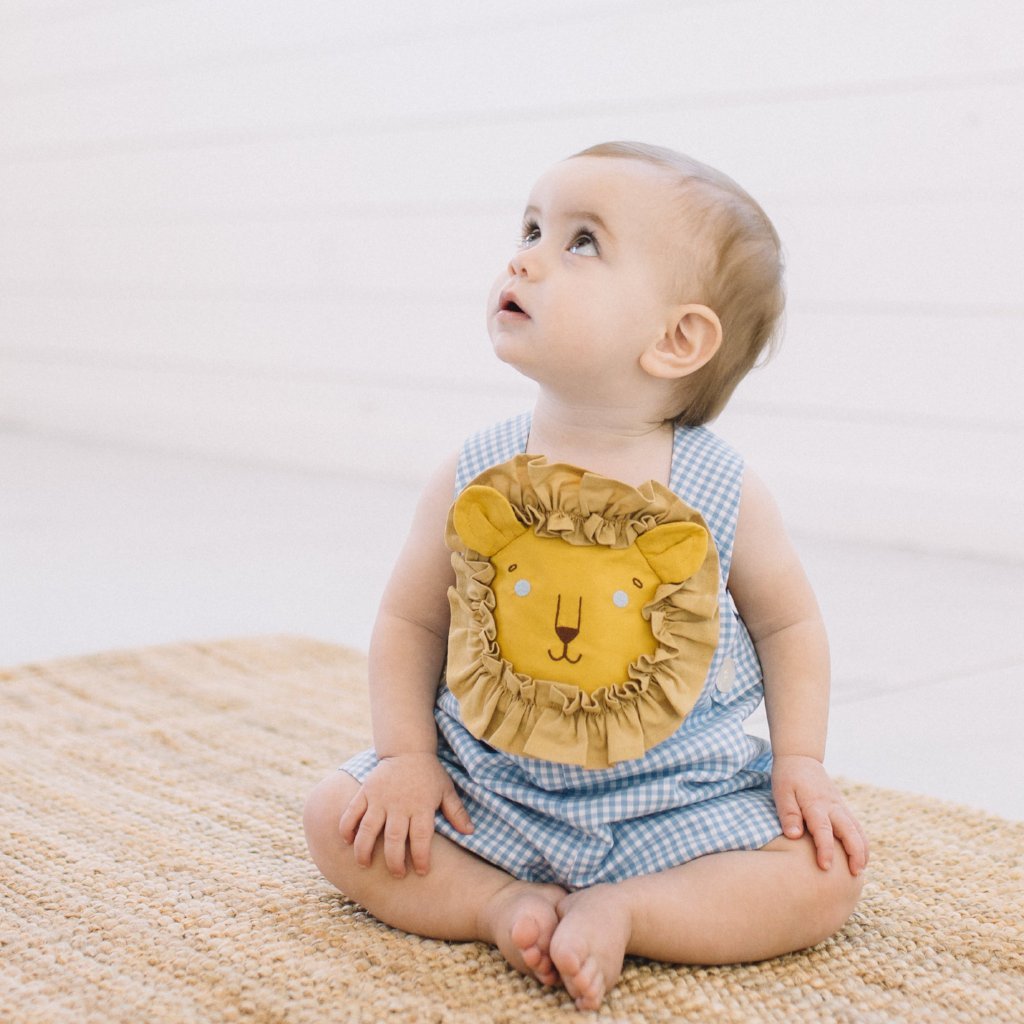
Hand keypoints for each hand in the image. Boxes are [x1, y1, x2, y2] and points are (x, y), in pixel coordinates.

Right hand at [338, 752, 473, 877]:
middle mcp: (399, 805)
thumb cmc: (429, 774)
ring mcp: (380, 799)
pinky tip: (348, 842)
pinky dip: (347, 828)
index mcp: (421, 806)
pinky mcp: (366, 792)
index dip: (421, 857)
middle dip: (394, 861)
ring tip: (365, 865)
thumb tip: (470, 832)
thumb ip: (456, 812)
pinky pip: (352, 812)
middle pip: (394, 839)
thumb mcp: (446, 790)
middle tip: (397, 874)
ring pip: (368, 829)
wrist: (407, 749)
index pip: (421, 838)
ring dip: (365, 850)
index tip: (422, 871)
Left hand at [771, 755, 868, 874]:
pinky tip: (860, 856)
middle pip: (850, 831)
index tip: (826, 867)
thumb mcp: (782, 793)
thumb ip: (789, 814)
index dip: (825, 849)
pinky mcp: (842, 807)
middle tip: (855, 874)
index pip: (823, 830)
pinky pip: (856, 826)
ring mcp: (840, 806)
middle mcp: (832, 806)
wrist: (801, 758)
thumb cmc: (788, 777)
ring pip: (857, 829)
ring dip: (862, 849)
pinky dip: (861, 841)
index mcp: (815, 804)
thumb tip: (794, 836)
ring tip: (861, 870)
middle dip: (855, 853)